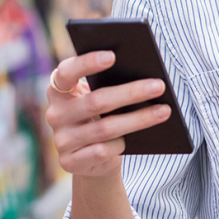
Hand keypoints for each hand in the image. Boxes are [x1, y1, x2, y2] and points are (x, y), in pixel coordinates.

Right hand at [45, 52, 171, 179]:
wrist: (93, 158)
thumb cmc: (102, 117)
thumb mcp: (100, 99)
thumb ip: (108, 86)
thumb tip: (144, 78)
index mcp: (59, 90)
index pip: (67, 72)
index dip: (87, 63)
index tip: (113, 56)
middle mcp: (55, 114)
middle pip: (96, 101)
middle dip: (131, 93)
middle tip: (159, 85)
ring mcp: (60, 139)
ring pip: (104, 128)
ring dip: (138, 119)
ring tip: (163, 111)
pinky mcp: (69, 162)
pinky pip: (102, 151)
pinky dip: (122, 144)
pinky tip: (142, 139)